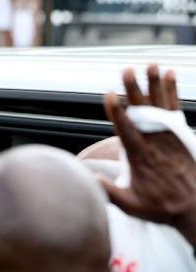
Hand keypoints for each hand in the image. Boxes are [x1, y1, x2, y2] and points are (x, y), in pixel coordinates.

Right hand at [99, 64, 195, 245]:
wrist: (194, 207)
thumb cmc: (160, 208)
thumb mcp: (131, 206)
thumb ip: (109, 192)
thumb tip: (87, 179)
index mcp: (140, 158)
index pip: (126, 130)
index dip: (116, 111)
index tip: (108, 94)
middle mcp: (156, 143)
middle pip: (143, 111)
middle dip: (134, 89)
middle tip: (127, 69)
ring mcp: (170, 137)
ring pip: (160, 105)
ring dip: (154, 84)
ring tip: (150, 63)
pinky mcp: (180, 136)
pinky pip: (176, 109)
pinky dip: (173, 92)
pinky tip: (170, 75)